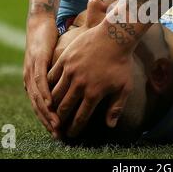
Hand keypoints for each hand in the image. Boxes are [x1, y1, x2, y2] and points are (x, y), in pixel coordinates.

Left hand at [23, 16, 60, 136]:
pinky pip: (39, 81)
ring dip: (45, 113)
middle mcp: (30, 81)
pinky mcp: (35, 61)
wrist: (41, 25)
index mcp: (35, 84)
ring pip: (37, 97)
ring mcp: (31, 71)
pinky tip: (50, 103)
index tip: (59, 132)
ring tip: (56, 123)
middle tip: (58, 134)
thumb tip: (74, 92)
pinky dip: (43, 94)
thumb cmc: (51, 46)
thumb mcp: (58, 66)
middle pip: (38, 107)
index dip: (49, 121)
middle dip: (48, 122)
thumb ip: (62, 80)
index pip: (41, 108)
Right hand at [47, 21, 134, 137]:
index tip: (70, 134)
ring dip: (52, 105)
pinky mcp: (65, 59)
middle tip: (58, 126)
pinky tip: (48, 92)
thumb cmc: (122, 63)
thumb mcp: (124, 87)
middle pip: (64, 108)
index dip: (74, 128)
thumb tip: (110, 126)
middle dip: (60, 120)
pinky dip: (48, 86)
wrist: (115, 37)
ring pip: (55, 94)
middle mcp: (80, 84)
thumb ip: (116, 107)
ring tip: (52, 111)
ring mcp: (71, 71)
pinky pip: (52, 76)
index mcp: (94, 93)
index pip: (80, 117)